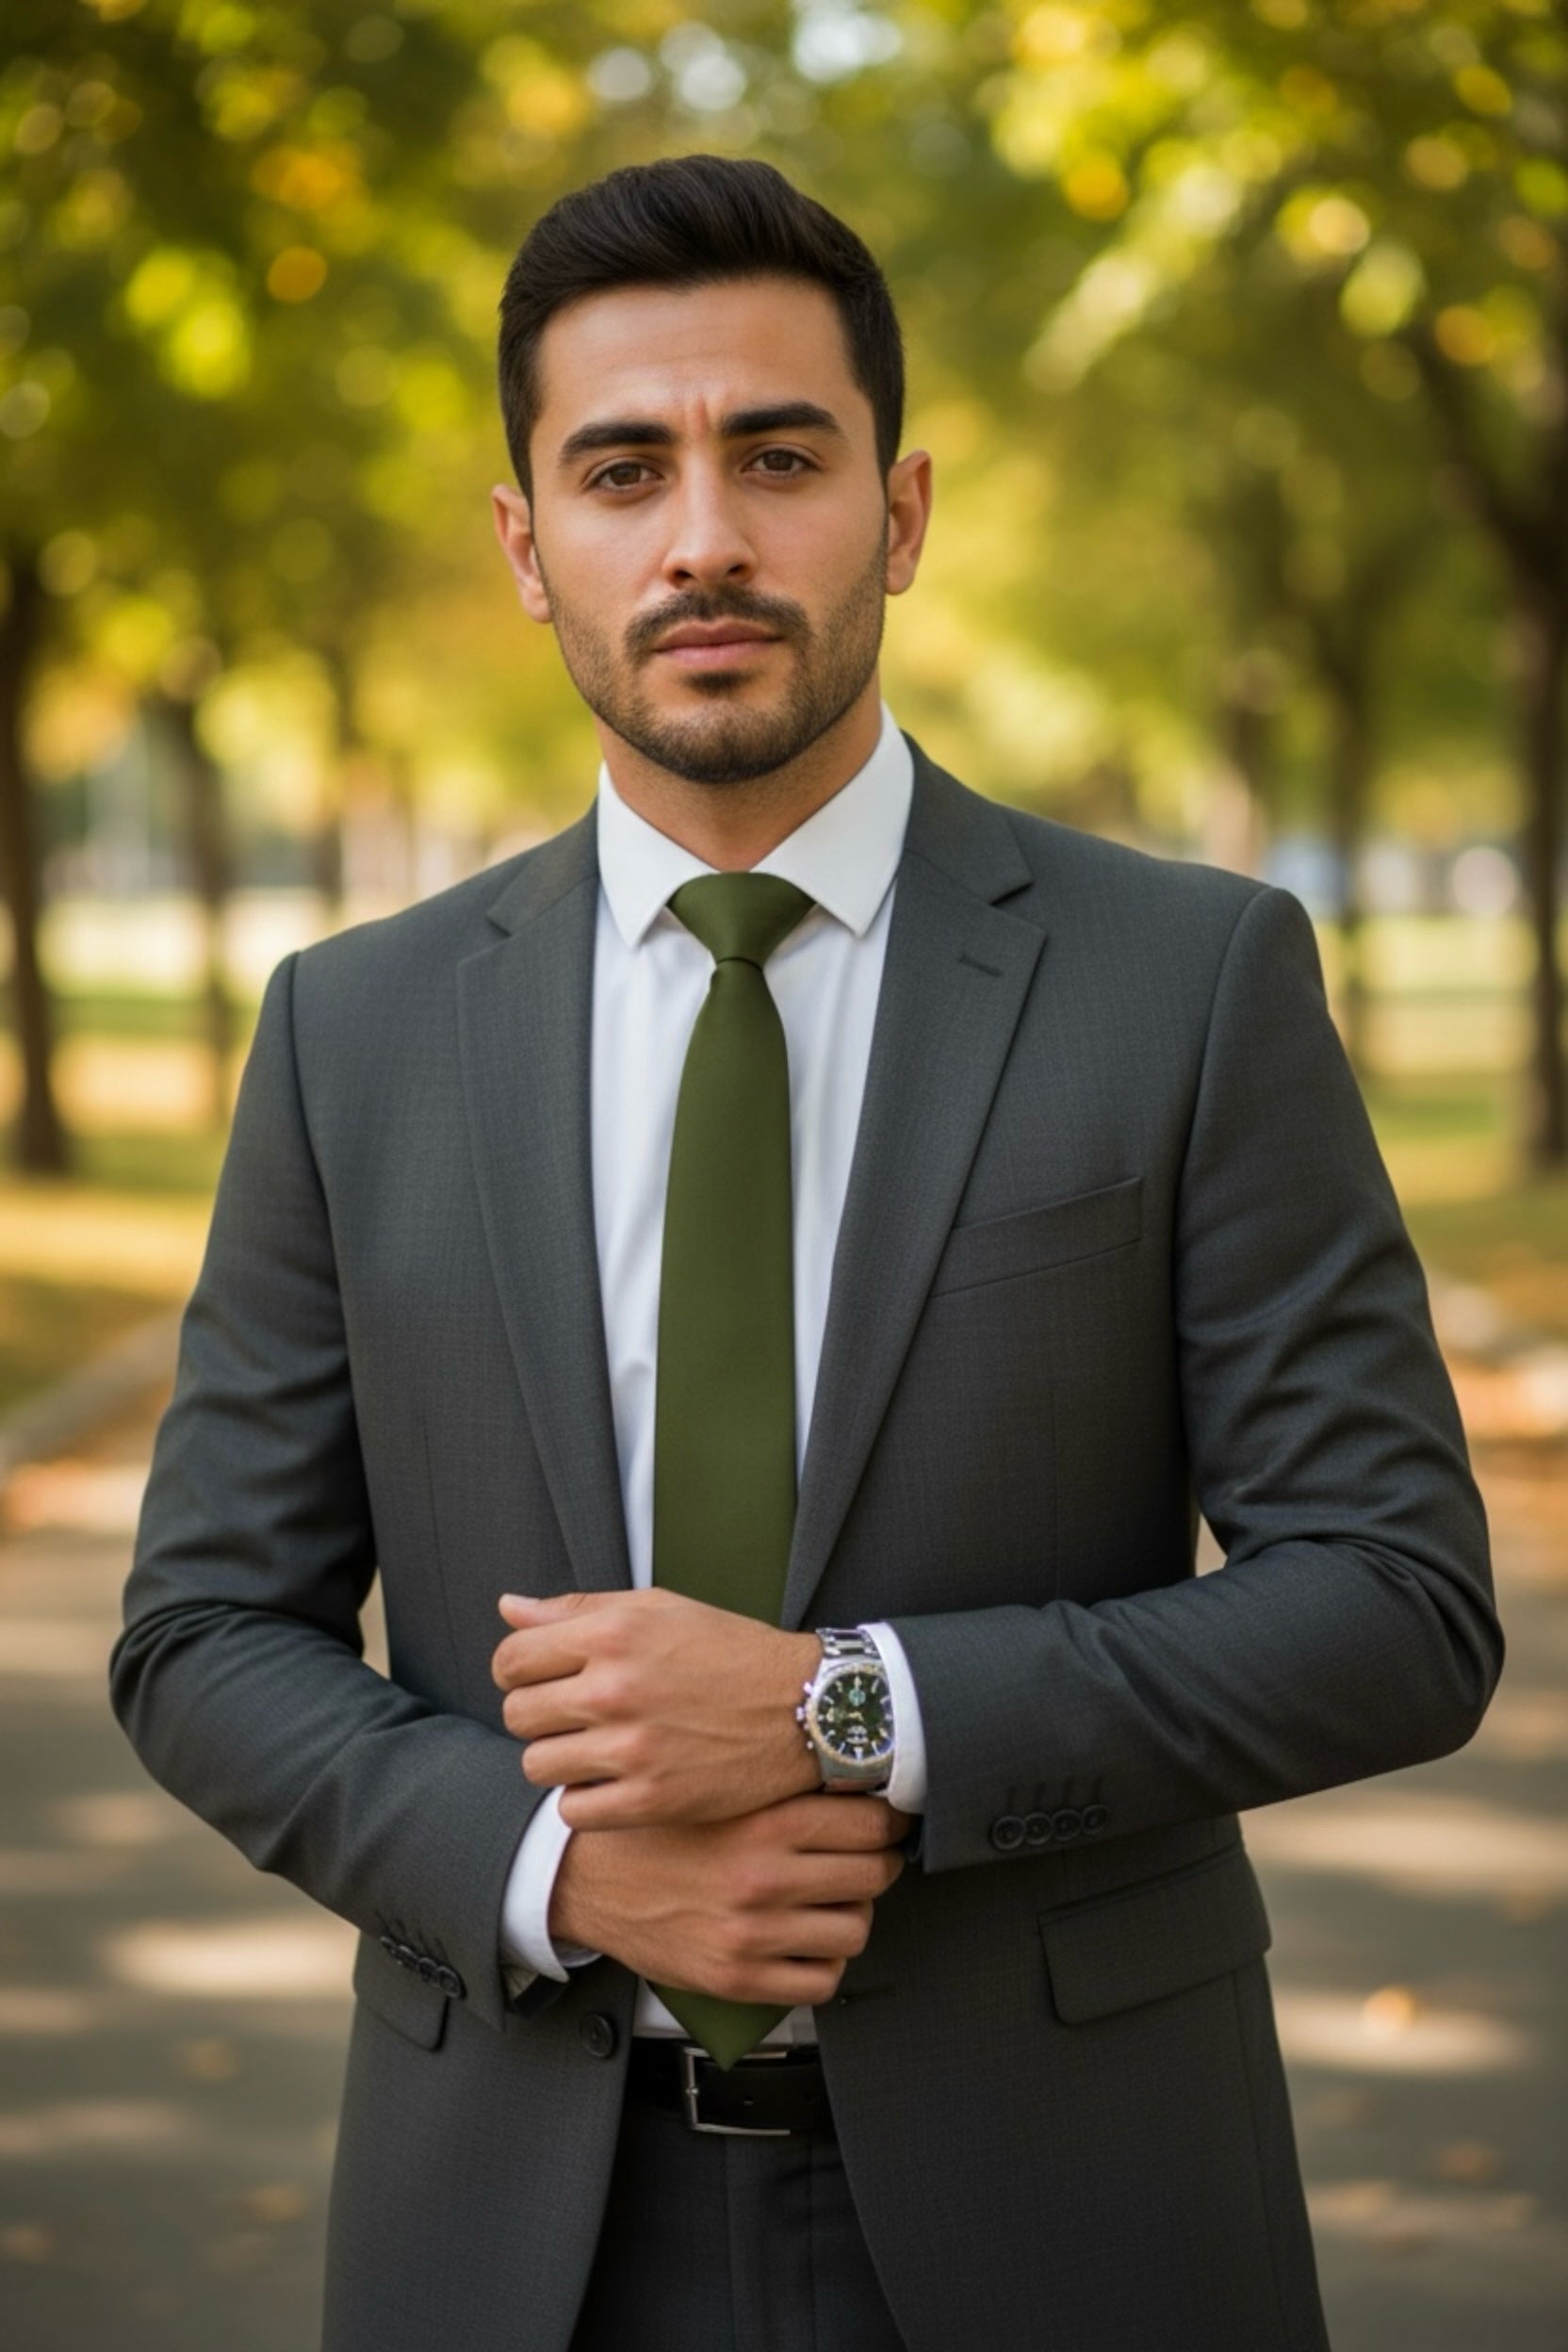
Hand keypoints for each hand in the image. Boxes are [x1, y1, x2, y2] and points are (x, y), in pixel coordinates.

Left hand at [491, 1587, 824, 1829]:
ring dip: (560, 1759)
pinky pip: (572, 1811)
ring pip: (538, 1765)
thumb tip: (509, 1607)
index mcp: (613, 1634)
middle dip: (538, 1715)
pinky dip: (586, 1801)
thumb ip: (578, 1610)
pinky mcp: (651, 1800)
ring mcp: (632, 1749)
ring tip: (596, 1750)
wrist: (806, 1707)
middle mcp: (615, 1689)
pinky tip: (614, 1783)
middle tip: (574, 1717)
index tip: (542, 1679)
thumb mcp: (660, 1609)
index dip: (519, 1670)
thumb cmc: (731, 1653)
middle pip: (518, 1714)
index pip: (511, 1657)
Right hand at [548, 1792, 912, 2007]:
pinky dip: (825, 1961)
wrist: (585, 1878)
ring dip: (852, 1914)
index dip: (888, 1821)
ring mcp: (753, 1933)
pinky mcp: (738, 1978)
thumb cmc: (653, 1827)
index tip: (886, 1820)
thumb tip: (846, 1773)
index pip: (869, 1823)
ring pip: (854, 1930)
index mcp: (762, 1821)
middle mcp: (763, 1877)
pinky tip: (809, 1940)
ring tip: (834, 1899)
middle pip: (872, 1876)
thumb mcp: (714, 1786)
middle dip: (878, 1865)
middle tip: (867, 1858)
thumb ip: (777, 1783)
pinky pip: (820, 1980)